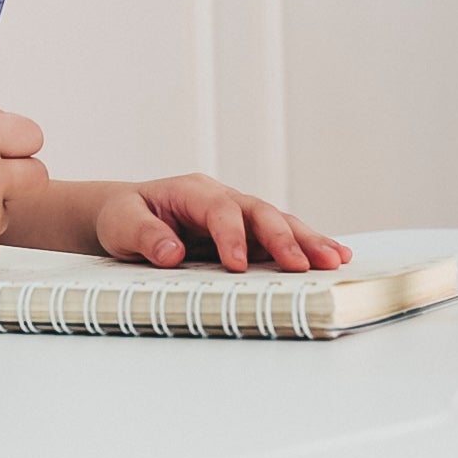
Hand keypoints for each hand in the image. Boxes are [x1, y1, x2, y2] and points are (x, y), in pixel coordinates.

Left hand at [93, 176, 352, 271]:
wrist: (125, 215)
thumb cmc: (124, 217)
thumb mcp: (122, 224)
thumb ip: (145, 236)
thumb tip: (170, 252)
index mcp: (193, 191)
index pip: (220, 209)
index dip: (232, 236)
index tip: (236, 266)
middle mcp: (223, 197)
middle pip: (261, 212)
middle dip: (285, 238)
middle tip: (305, 264)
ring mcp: (239, 214)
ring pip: (279, 222)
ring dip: (308, 241)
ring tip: (336, 260)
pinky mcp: (247, 234)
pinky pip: (280, 238)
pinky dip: (306, 246)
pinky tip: (334, 256)